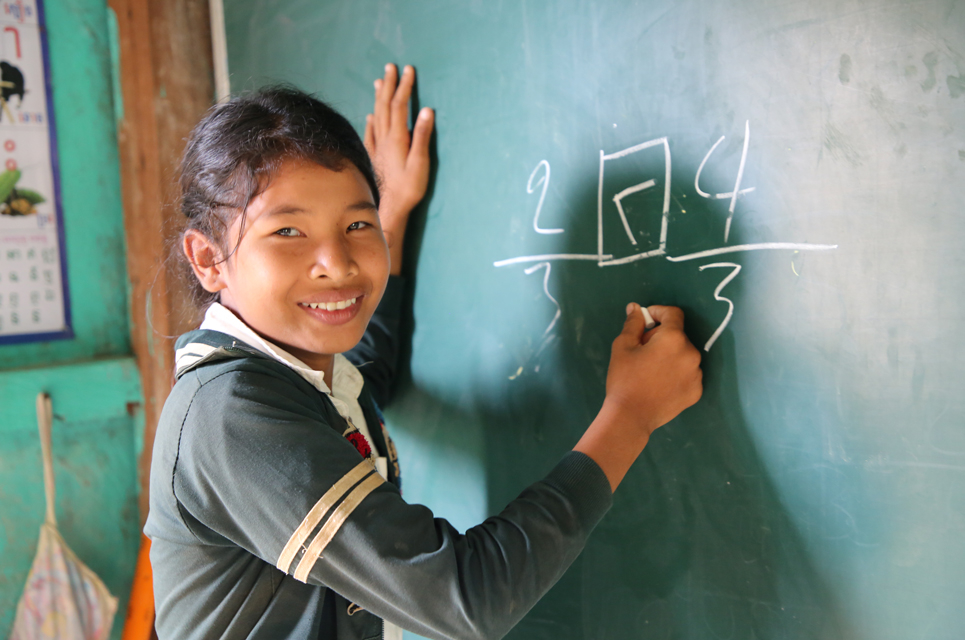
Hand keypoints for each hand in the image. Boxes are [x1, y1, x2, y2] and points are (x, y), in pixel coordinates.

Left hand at [364, 64, 433, 273]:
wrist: (389, 208)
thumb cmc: (408, 188)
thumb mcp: (420, 163)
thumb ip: (422, 136)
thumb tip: (426, 111)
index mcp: (397, 137)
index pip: (400, 105)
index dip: (405, 86)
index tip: (409, 70)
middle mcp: (384, 139)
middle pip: (385, 106)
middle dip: (389, 85)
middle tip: (390, 67)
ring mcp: (377, 147)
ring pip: (376, 116)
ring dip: (378, 98)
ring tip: (379, 82)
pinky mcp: (373, 157)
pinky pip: (370, 133)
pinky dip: (371, 121)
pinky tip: (369, 116)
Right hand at [574, 304, 701, 490]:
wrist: (631, 416)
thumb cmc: (624, 378)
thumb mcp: (623, 346)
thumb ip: (633, 323)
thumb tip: (636, 308)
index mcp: (674, 338)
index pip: (673, 314)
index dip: (658, 312)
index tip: (646, 321)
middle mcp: (691, 353)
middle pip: (678, 336)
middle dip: (661, 338)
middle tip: (642, 351)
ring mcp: (697, 374)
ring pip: (684, 355)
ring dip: (670, 355)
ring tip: (651, 370)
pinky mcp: (697, 391)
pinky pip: (688, 373)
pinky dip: (677, 373)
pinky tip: (660, 384)